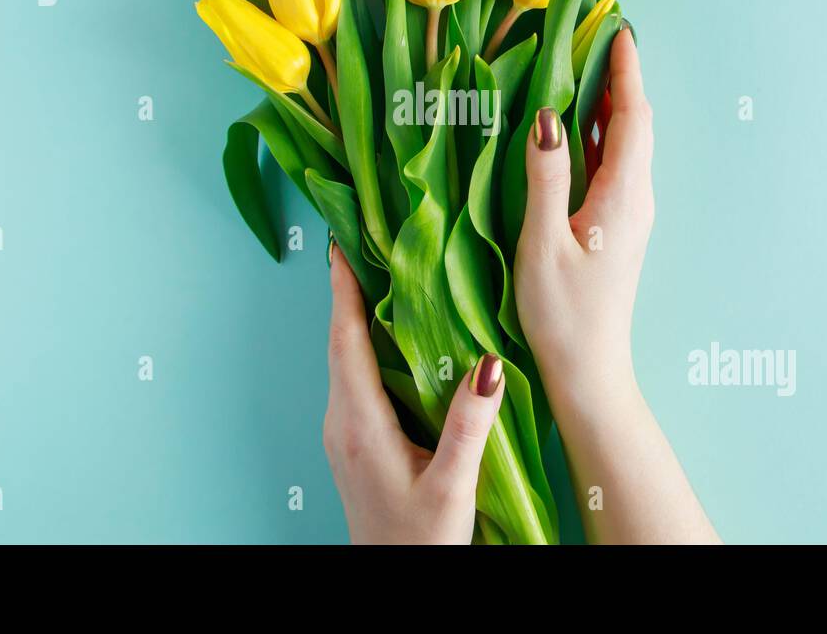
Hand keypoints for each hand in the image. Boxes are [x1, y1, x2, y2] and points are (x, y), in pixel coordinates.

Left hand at [323, 246, 506, 543]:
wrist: (395, 582)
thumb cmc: (421, 541)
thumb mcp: (452, 484)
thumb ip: (469, 424)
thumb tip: (487, 364)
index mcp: (360, 423)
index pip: (345, 341)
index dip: (343, 291)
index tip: (340, 246)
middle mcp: (342, 422)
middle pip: (340, 343)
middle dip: (348, 292)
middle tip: (362, 244)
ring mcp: (344, 434)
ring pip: (345, 361)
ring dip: (355, 319)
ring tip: (375, 277)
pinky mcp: (354, 444)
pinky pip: (354, 380)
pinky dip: (365, 347)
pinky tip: (388, 339)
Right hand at [515, 27, 653, 400]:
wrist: (588, 370)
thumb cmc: (562, 313)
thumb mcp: (543, 242)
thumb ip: (546, 176)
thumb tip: (545, 116)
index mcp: (623, 196)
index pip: (634, 116)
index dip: (626, 70)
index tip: (618, 28)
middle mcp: (636, 198)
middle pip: (636, 123)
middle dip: (620, 77)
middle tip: (595, 35)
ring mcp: (630, 213)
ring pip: (627, 143)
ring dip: (611, 103)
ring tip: (585, 67)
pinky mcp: (617, 226)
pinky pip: (615, 164)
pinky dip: (601, 133)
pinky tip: (577, 127)